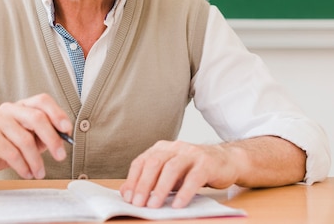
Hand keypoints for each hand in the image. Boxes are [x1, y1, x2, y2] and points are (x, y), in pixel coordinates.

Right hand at [0, 93, 71, 179]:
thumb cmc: (9, 146)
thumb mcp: (31, 138)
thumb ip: (46, 134)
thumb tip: (64, 137)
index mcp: (22, 106)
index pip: (42, 101)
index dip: (57, 113)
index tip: (67, 130)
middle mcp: (9, 109)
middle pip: (36, 118)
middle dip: (52, 139)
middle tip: (60, 156)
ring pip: (25, 139)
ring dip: (36, 160)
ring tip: (39, 172)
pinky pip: (11, 153)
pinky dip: (22, 166)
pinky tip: (26, 173)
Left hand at [119, 140, 238, 208]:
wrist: (227, 161)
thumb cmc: (193, 170)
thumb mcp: (169, 174)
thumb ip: (150, 180)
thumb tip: (126, 192)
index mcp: (161, 148)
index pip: (141, 162)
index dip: (133, 179)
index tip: (127, 197)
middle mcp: (174, 147)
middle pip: (154, 163)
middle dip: (143, 184)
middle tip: (138, 203)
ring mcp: (191, 154)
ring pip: (171, 168)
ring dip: (161, 188)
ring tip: (154, 205)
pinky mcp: (207, 163)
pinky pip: (194, 178)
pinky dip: (184, 192)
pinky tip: (178, 204)